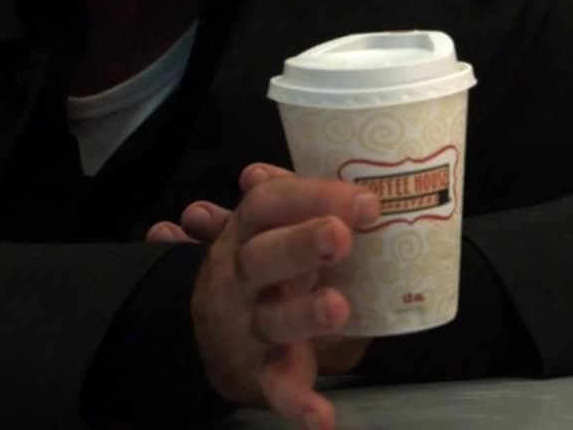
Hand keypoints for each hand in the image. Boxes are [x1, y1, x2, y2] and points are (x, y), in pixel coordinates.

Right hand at [175, 163, 377, 425]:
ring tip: (337, 306)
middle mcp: (239, 277)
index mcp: (246, 235)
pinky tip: (321, 417)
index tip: (364, 199)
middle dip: (300, 244)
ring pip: (274, 320)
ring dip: (304, 313)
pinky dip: (298, 403)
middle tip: (342, 235)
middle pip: (264, 256)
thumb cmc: (260, 273)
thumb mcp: (266, 232)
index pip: (268, 204)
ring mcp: (246, 327)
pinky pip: (277, 388)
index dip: (311, 196)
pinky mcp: (257, 374)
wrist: (208, 339)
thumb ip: (289, 201)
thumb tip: (282, 167)